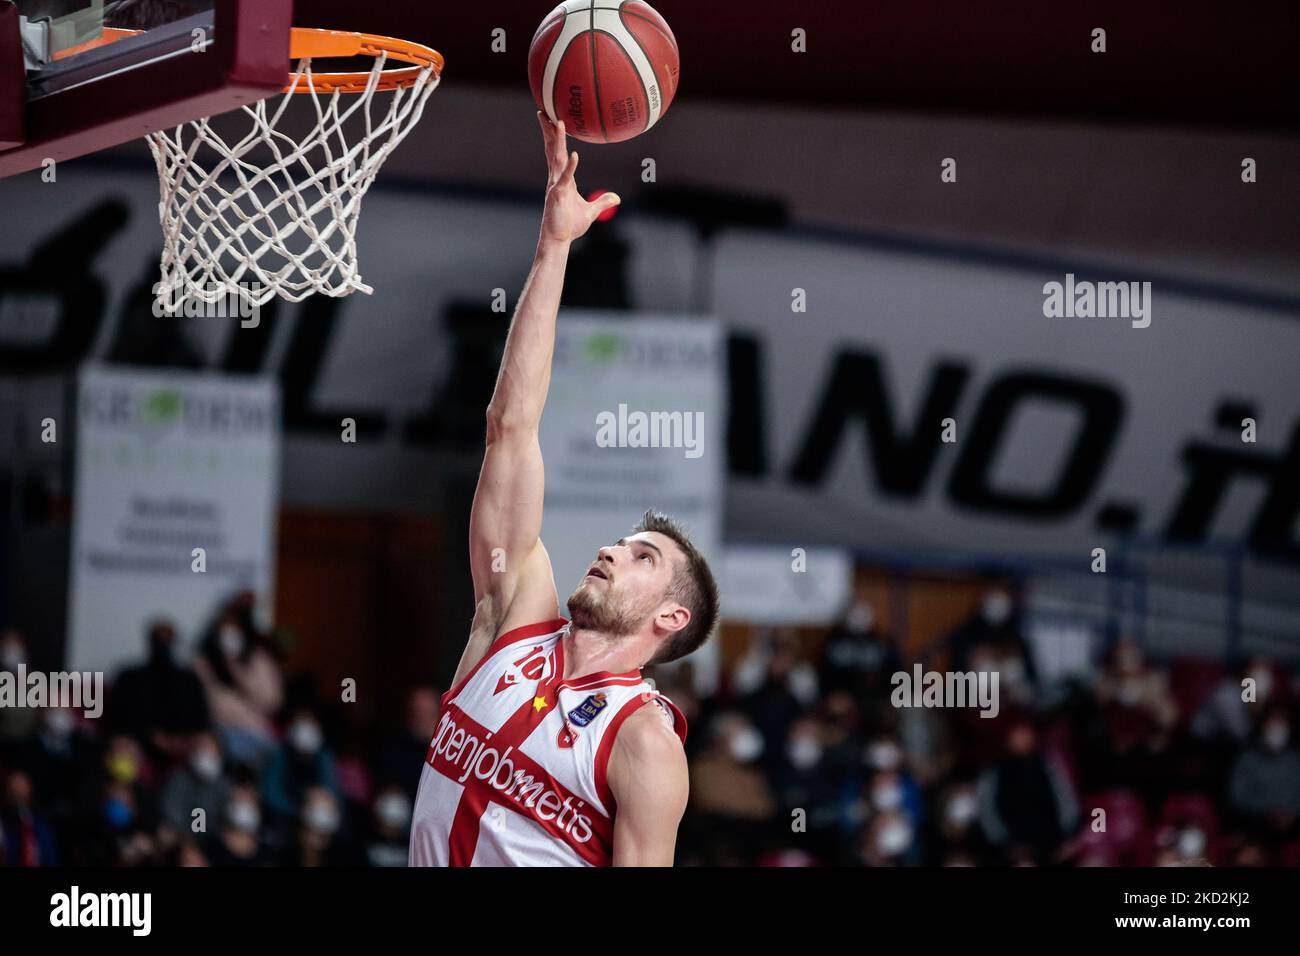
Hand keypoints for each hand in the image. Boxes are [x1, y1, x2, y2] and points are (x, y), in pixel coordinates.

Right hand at [538, 111, 619, 242]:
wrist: (559, 240)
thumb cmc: (570, 225)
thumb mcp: (591, 211)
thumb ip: (603, 202)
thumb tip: (617, 198)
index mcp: (562, 179)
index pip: (557, 153)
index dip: (554, 136)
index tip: (552, 120)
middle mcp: (556, 179)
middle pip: (552, 149)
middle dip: (549, 130)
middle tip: (544, 110)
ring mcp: (556, 186)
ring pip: (557, 158)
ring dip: (558, 140)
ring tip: (559, 122)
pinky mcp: (559, 196)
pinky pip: (566, 179)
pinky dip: (570, 167)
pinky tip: (574, 155)